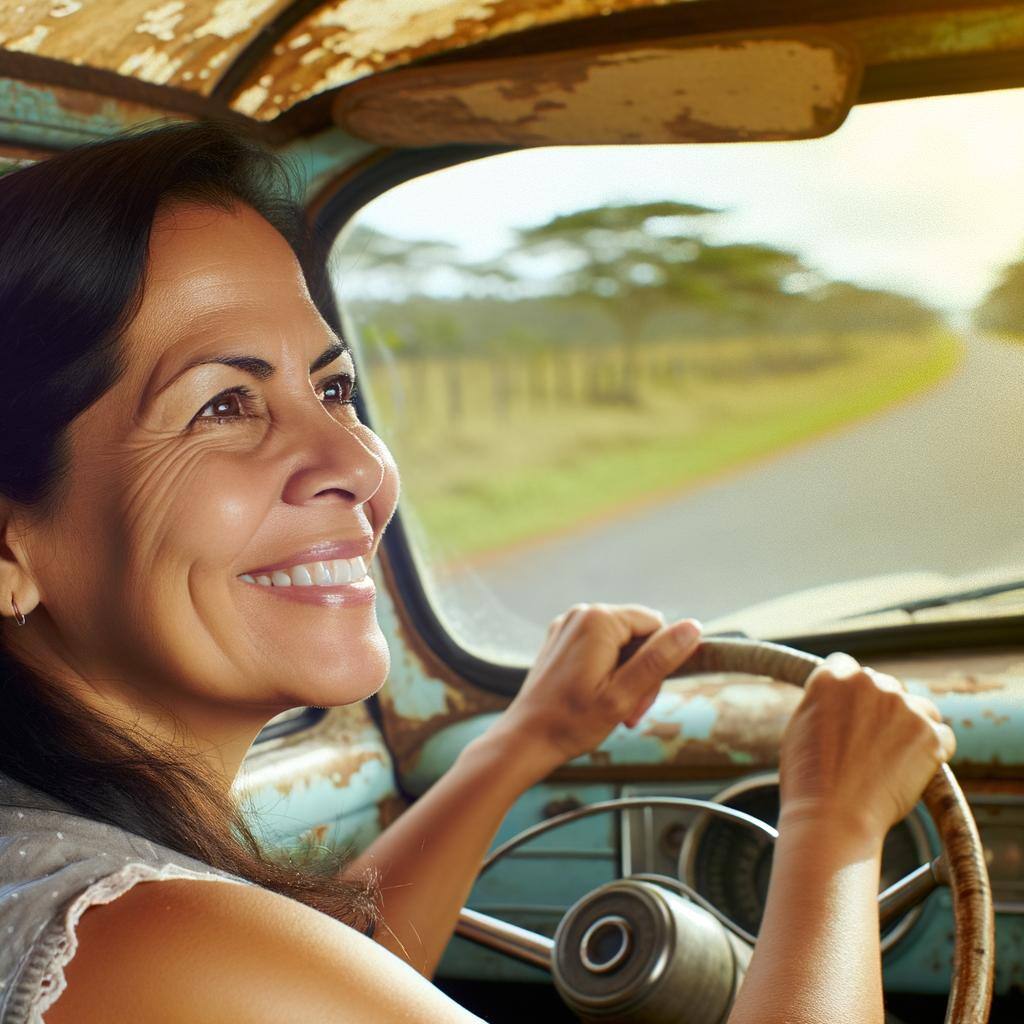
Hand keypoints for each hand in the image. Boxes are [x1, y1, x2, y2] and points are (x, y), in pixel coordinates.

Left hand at [491, 603, 701, 774]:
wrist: (525, 740)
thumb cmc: (571, 722)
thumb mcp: (623, 695)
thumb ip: (658, 659)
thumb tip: (693, 627)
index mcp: (599, 620)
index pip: (656, 626)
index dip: (659, 662)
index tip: (641, 699)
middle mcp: (582, 613)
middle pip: (638, 636)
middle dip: (640, 674)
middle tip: (628, 713)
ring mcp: (568, 626)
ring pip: (621, 645)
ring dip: (625, 678)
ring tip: (612, 711)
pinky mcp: (561, 640)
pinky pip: (600, 649)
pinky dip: (606, 673)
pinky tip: (596, 698)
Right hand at [779, 651, 955, 841]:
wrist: (833, 818)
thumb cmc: (809, 780)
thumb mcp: (801, 725)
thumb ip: (824, 701)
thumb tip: (840, 697)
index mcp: (830, 678)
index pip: (845, 665)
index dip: (847, 692)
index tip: (848, 713)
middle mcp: (867, 682)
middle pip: (883, 685)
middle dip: (880, 709)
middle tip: (869, 745)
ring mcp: (903, 706)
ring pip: (918, 707)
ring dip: (910, 726)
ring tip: (891, 760)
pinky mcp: (930, 733)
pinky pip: (941, 735)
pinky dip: (931, 752)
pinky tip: (910, 771)